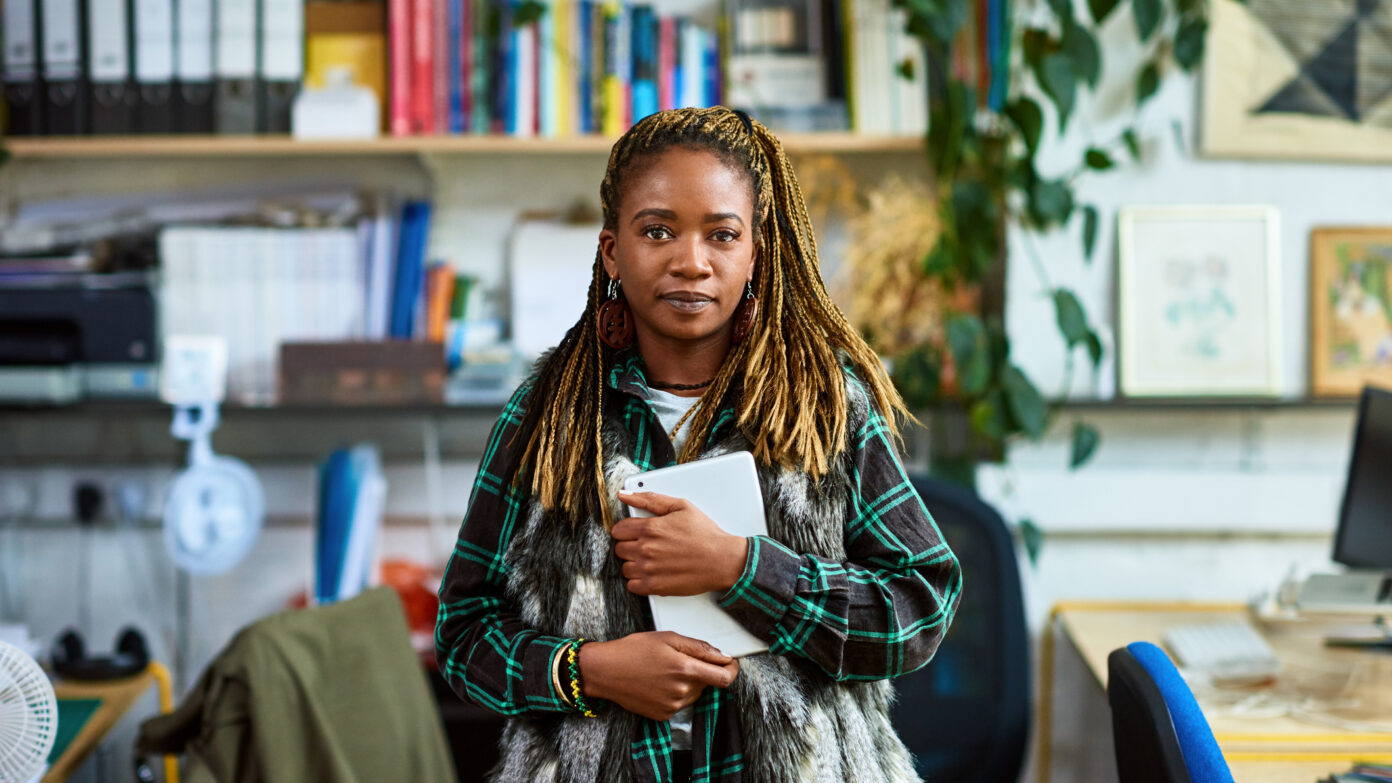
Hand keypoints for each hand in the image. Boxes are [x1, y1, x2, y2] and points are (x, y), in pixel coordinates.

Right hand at [578, 631, 739, 719]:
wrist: (604, 671)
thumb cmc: (633, 650)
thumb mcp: (668, 638)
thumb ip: (699, 648)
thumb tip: (722, 656)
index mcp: (685, 670)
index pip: (724, 678)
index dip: (731, 669)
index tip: (730, 663)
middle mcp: (682, 692)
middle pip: (708, 684)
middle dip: (703, 671)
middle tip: (682, 658)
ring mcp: (672, 706)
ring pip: (694, 693)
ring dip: (689, 682)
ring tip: (665, 669)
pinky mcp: (663, 715)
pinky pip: (680, 703)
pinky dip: (676, 692)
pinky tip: (658, 682)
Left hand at [613, 491, 748, 595]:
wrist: (722, 559)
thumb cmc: (705, 534)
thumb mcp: (680, 506)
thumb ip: (650, 499)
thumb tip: (624, 494)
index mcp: (650, 528)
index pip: (618, 530)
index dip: (625, 530)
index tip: (633, 533)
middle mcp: (646, 549)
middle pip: (619, 549)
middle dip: (629, 546)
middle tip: (645, 546)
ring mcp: (649, 569)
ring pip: (624, 568)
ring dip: (633, 564)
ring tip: (650, 560)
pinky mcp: (655, 586)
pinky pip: (632, 585)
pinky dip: (638, 581)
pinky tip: (651, 573)